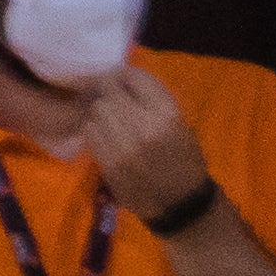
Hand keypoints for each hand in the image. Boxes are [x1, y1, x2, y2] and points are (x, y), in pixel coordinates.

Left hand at [67, 64, 210, 221]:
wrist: (179, 202)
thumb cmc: (184, 160)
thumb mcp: (180, 123)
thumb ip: (153, 101)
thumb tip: (124, 79)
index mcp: (167, 113)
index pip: (135, 78)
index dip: (122, 73)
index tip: (118, 76)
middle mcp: (144, 127)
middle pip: (110, 93)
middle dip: (105, 89)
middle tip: (104, 91)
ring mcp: (124, 147)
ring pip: (97, 112)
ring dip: (97, 109)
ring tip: (103, 112)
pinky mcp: (109, 164)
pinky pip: (91, 135)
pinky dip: (93, 128)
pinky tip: (101, 131)